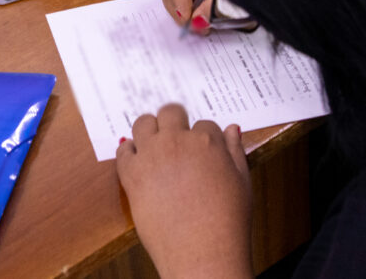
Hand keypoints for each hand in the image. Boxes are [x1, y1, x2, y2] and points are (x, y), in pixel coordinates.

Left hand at [117, 105, 253, 278]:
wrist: (202, 253)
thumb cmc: (226, 223)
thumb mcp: (242, 183)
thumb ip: (235, 152)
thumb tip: (231, 130)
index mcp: (207, 141)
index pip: (204, 124)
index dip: (202, 136)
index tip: (200, 148)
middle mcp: (177, 142)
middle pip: (170, 112)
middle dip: (174, 121)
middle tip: (175, 134)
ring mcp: (151, 155)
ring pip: (143, 123)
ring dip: (149, 129)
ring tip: (153, 141)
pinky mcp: (131, 174)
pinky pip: (123, 150)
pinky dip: (128, 151)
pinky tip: (135, 158)